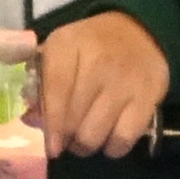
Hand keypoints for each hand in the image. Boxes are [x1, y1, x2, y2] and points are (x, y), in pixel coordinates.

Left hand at [31, 8, 169, 158]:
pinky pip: (124, 139)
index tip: (50, 146)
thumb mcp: (60, 50)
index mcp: (68, 45)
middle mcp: (98, 61)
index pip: (55, 90)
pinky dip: (114, 147)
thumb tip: (31, 120)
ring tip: (85, 137)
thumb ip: (42, 81)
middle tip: (66, 138)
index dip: (51, 123)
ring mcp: (125, 81)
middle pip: (73, 119)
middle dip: (66, 137)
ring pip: (96, 135)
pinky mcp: (148, 97)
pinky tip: (110, 138)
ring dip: (87, 145)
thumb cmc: (90, 46)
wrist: (138, 32)